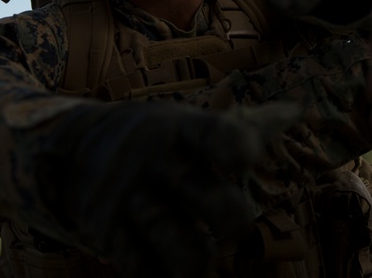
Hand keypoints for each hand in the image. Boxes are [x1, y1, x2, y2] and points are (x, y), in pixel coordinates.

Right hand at [42, 101, 299, 277]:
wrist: (73, 148)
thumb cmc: (156, 138)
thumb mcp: (193, 123)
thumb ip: (248, 124)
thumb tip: (298, 110)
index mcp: (185, 130)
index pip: (222, 137)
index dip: (240, 152)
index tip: (241, 162)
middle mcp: (159, 161)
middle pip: (221, 210)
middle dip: (234, 224)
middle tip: (226, 223)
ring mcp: (132, 198)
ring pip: (189, 256)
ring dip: (200, 263)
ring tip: (197, 255)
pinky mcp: (108, 231)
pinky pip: (145, 273)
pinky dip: (161, 276)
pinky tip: (161, 263)